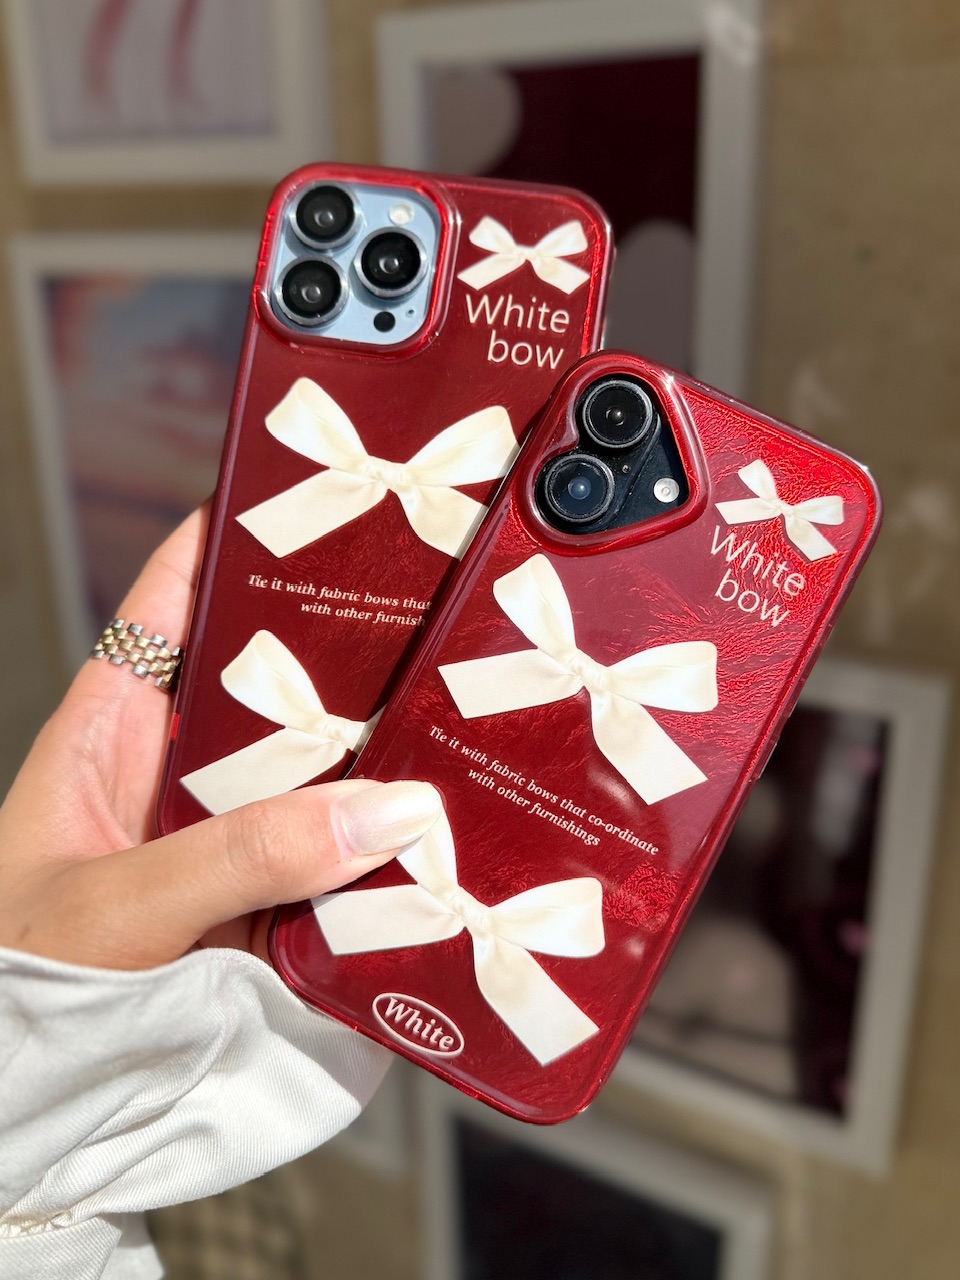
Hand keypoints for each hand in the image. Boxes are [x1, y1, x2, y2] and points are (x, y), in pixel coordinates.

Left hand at [0, 506, 441, 969]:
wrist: (26, 1100)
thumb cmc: (15, 977)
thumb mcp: (115, 903)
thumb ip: (240, 855)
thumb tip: (385, 810)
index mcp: (110, 729)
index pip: (168, 605)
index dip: (229, 540)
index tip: (306, 494)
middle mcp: (175, 773)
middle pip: (266, 682)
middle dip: (339, 649)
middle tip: (428, 613)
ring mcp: (221, 837)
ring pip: (310, 772)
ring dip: (371, 757)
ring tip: (454, 716)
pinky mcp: (259, 903)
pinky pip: (329, 857)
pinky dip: (378, 849)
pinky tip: (437, 836)